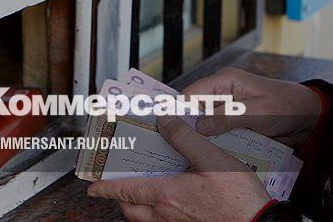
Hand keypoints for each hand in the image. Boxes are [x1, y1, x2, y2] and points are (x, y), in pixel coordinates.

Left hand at [87, 115, 269, 221]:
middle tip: (115, 186)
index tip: (92, 185)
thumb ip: (186, 138)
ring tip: (139, 192)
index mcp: (168, 194)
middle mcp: (168, 214)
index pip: (126, 190)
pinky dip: (156, 214)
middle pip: (131, 210)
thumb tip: (165, 120)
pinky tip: (170, 202)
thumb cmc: (239, 199)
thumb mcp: (213, 158)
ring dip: (137, 207)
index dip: (106, 187)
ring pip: (146, 219)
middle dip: (119, 198)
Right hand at [182, 67, 321, 148]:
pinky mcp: (232, 126)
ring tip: (180, 155)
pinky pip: (215, 136)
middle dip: (184, 126)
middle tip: (168, 144)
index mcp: (224, 82)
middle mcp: (221, 95)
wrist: (306, 119)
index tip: (163, 126)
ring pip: (202, 126)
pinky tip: (203, 157)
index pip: (191, 93)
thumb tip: (200, 127)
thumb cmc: (285, 106)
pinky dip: (211, 145)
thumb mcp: (256, 111)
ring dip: (198, 139)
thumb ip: (227, 117)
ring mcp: (226, 112)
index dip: (177, 109)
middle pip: (193, 110)